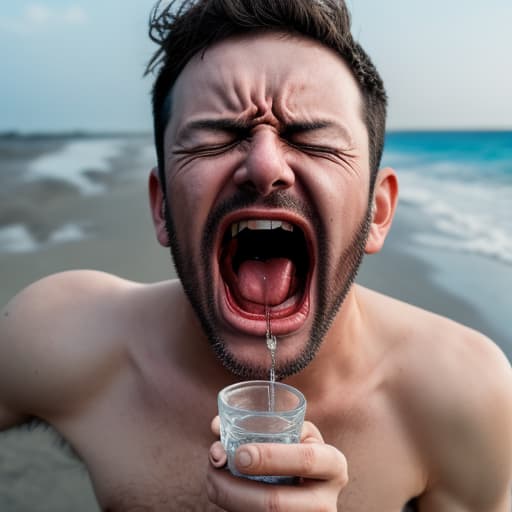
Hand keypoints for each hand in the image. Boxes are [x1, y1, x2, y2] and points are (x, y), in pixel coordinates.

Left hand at [207, 416, 347, 510]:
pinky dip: (232, 508)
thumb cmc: (298, 449)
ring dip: (228, 500)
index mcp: (333, 464)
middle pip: (275, 503)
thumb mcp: (296, 433)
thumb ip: (264, 423)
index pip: (307, 460)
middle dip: (237, 490)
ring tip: (211, 478)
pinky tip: (219, 492)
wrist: (312, 487)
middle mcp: (326, 500)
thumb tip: (216, 425)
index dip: (271, 457)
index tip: (240, 454)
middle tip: (215, 469)